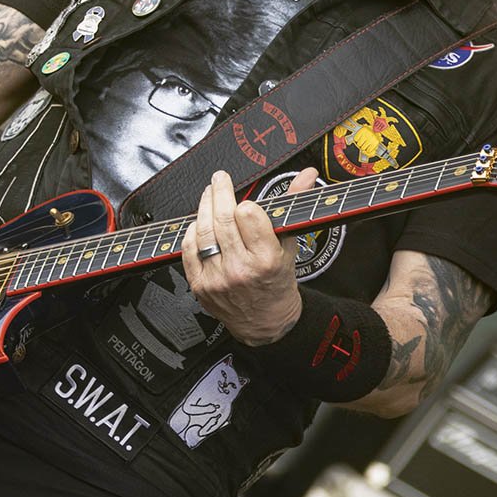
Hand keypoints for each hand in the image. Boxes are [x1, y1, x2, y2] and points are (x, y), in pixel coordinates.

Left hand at [181, 167, 319, 345]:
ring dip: (204, 206)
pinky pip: (189, 250)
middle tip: (220, 179)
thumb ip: (294, 205)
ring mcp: (217, 278)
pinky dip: (192, 233)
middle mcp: (241, 269)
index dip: (247, 204)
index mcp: (266, 259)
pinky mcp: (200, 285)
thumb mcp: (290, 244)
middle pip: (223, 218)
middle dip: (219, 191)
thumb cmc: (277, 281)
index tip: (247, 202)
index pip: (248, 215)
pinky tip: (198, 223)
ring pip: (203, 231)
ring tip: (208, 195)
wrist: (266, 322)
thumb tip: (307, 175)